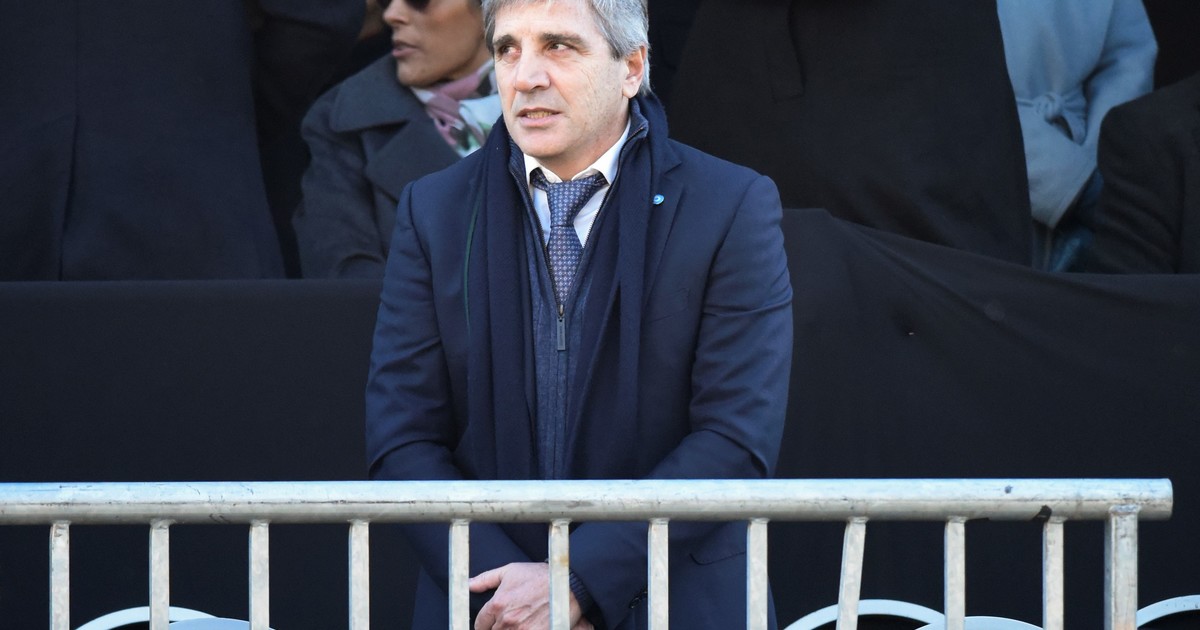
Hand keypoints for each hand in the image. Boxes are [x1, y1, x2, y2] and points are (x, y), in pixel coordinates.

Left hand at [469, 562, 584, 628]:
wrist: (566, 584)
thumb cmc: (539, 576)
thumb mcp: (510, 571)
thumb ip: (485, 579)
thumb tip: (467, 585)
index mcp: (497, 604)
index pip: (480, 624)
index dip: (484, 624)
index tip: (489, 624)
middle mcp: (506, 620)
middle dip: (498, 628)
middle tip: (509, 620)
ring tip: (521, 623)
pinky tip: (529, 626)